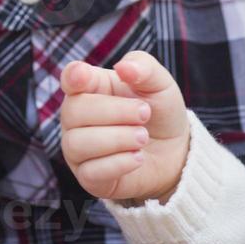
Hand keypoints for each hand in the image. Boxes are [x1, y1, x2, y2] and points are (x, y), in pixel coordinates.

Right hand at [60, 51, 189, 203]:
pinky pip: (91, 171)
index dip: (73, 76)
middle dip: (114, 112)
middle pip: (74, 111)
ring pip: (78, 143)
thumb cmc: (160, 111)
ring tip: (143, 137)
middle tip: (145, 113)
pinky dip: (119, 163)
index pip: (70, 77)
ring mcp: (78, 148)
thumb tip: (123, 67)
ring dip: (117, 138)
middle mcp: (77, 117)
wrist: (174, 151)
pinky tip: (138, 157)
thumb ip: (144, 68)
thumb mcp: (160, 84)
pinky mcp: (88, 177)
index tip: (83, 77)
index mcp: (91, 87)